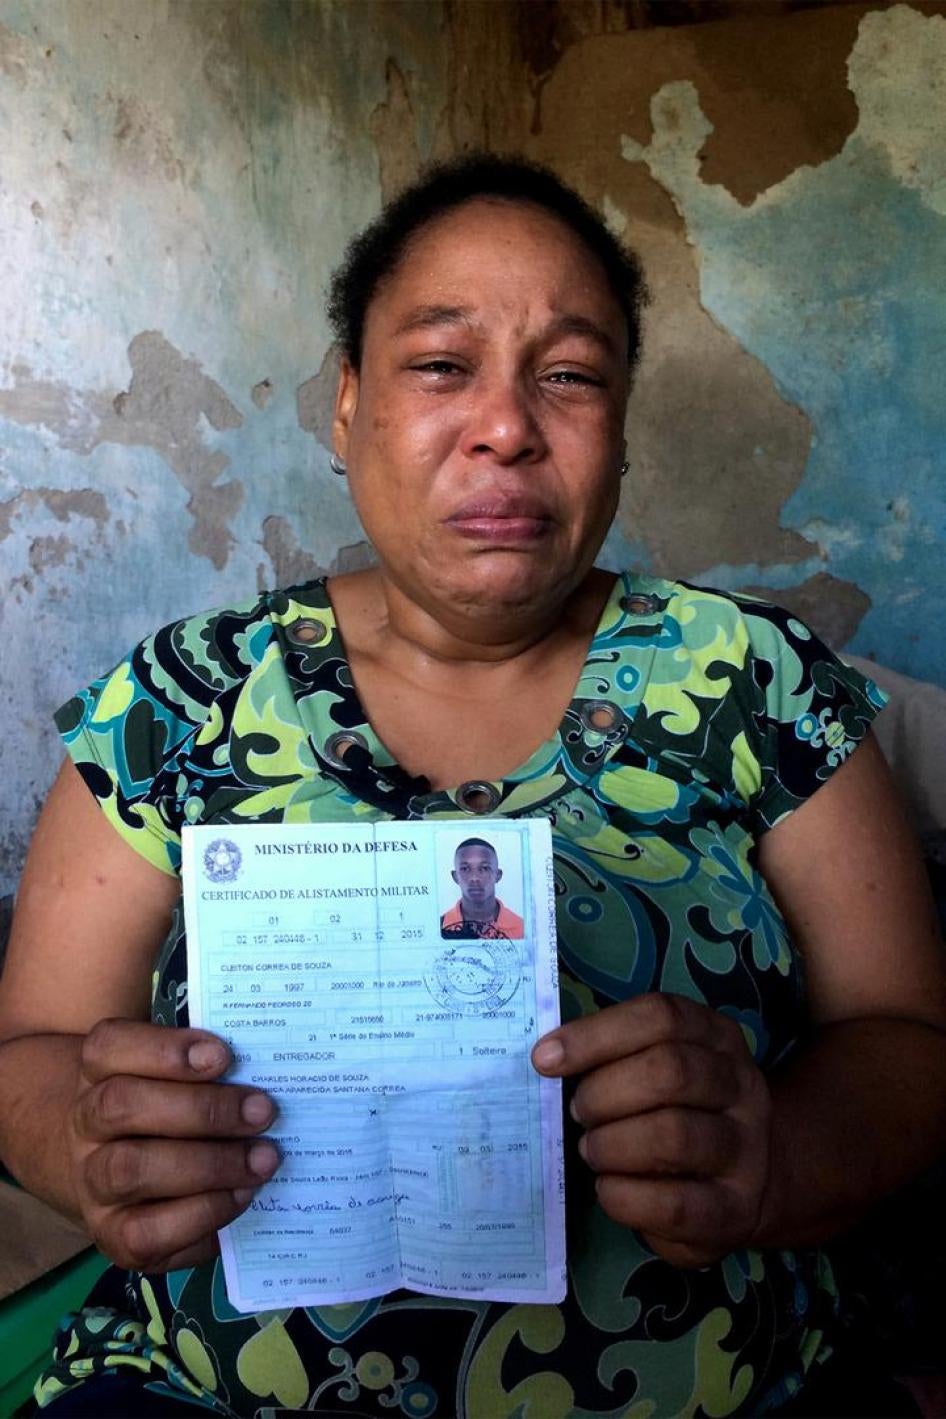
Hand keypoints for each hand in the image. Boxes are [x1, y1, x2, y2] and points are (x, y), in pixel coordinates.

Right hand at [69, 1018, 279, 1271]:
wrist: (130, 1178)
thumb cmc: (174, 1110)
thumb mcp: (183, 1077)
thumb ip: (214, 1067)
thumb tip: (272, 1063)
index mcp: (99, 1072)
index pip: (109, 1046)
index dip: (165, 1049)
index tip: (223, 1055)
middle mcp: (85, 1125)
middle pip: (120, 1106)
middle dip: (202, 1109)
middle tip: (264, 1111)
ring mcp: (93, 1184)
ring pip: (130, 1169)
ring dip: (209, 1165)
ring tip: (263, 1159)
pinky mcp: (114, 1237)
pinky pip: (147, 1233)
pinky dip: (204, 1214)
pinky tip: (242, 1195)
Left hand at [532, 993, 771, 1266]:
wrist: (751, 1181)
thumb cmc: (680, 1109)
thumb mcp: (660, 1066)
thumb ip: (613, 1055)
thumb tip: (545, 1059)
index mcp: (715, 1037)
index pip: (660, 1017)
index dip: (596, 1034)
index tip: (544, 1059)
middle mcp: (740, 1086)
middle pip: (670, 1071)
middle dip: (603, 1094)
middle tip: (577, 1114)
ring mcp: (745, 1150)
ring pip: (674, 1136)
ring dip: (612, 1145)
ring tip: (591, 1151)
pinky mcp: (734, 1211)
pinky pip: (675, 1204)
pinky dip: (624, 1196)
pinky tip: (608, 1189)